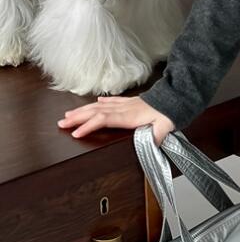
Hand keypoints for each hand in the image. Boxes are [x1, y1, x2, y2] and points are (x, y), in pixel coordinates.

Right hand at [57, 95, 175, 146]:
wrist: (176, 96)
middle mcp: (124, 108)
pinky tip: (97, 101)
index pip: (104, 120)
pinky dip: (103, 101)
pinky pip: (114, 100)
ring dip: (84, 109)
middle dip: (78, 117)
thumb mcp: (165, 126)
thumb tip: (150, 145)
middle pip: (96, 111)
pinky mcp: (132, 101)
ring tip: (70, 114)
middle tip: (62, 123)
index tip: (76, 133)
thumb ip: (155, 136)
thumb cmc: (170, 112)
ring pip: (100, 105)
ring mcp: (126, 103)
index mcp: (129, 116)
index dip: (89, 126)